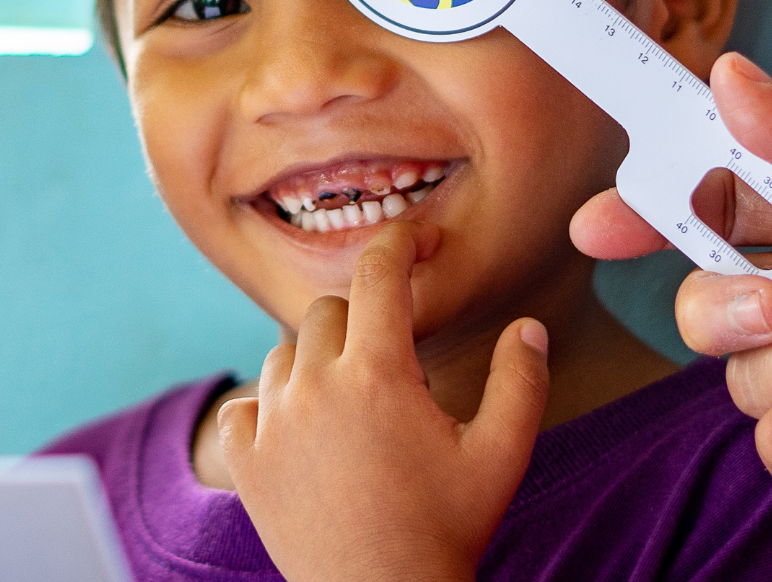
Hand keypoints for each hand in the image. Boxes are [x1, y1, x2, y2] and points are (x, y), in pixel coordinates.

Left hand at [219, 223, 550, 581]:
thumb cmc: (446, 530)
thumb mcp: (502, 455)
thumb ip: (521, 381)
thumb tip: (528, 326)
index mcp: (378, 373)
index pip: (381, 272)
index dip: (403, 242)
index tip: (421, 240)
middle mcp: (314, 386)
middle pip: (331, 310)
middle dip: (367, 321)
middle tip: (398, 364)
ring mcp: (272, 424)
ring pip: (285, 354)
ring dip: (318, 362)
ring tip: (354, 406)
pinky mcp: (246, 463)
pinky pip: (244, 406)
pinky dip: (267, 409)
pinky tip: (301, 434)